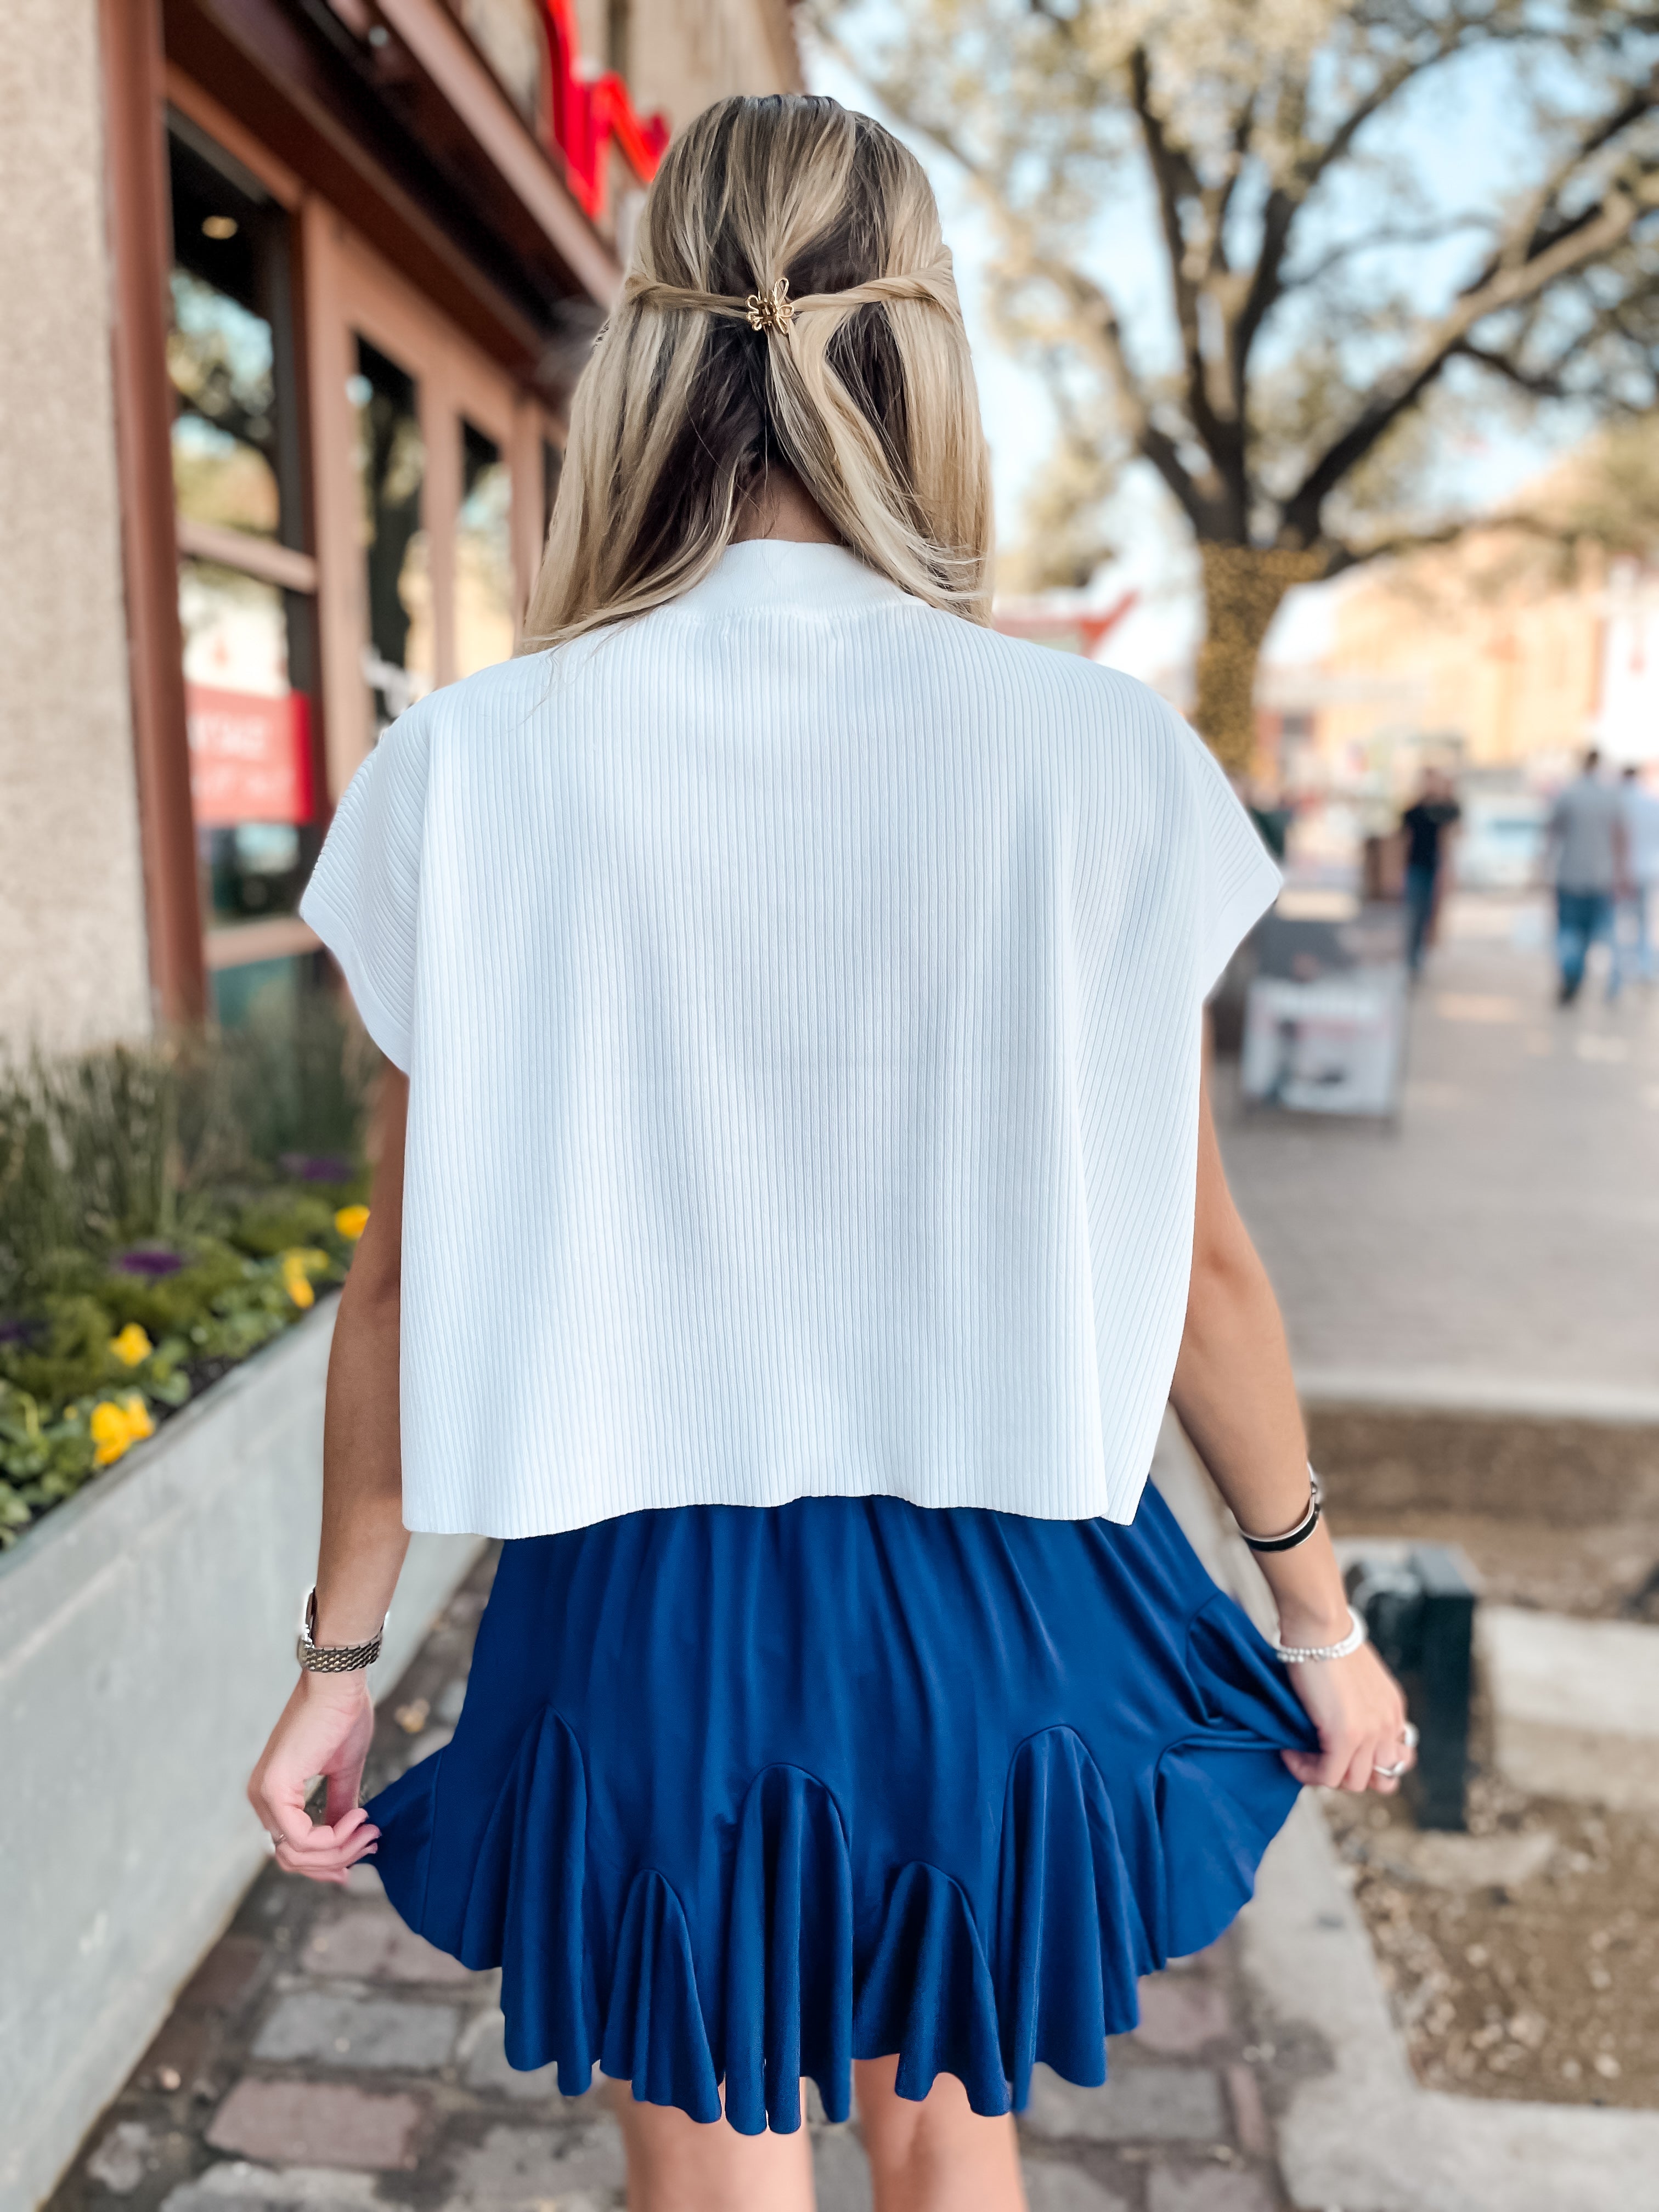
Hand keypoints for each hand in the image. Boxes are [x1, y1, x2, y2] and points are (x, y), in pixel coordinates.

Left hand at [248, 1672, 380, 1882]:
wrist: (338, 1684)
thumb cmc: (341, 1716)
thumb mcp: (343, 1772)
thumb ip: (339, 1807)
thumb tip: (351, 1843)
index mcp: (274, 1794)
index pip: (291, 1849)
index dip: (326, 1862)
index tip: (361, 1853)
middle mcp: (261, 1797)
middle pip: (292, 1859)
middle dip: (336, 1860)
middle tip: (370, 1844)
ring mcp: (264, 1794)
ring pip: (298, 1854)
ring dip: (340, 1850)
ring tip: (368, 1830)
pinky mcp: (275, 1789)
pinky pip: (301, 1838)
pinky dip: (334, 1837)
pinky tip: (357, 1819)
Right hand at [1280, 1639, 1415, 1794]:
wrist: (1320, 1627)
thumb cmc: (1327, 1642)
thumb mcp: (1356, 1679)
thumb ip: (1360, 1706)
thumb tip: (1337, 1727)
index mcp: (1393, 1710)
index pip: (1399, 1760)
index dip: (1371, 1766)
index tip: (1343, 1754)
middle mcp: (1388, 1725)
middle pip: (1381, 1779)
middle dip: (1349, 1774)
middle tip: (1321, 1757)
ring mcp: (1370, 1733)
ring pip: (1353, 1783)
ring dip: (1324, 1773)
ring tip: (1301, 1753)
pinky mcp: (1346, 1737)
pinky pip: (1327, 1776)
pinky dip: (1305, 1771)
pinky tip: (1290, 1753)